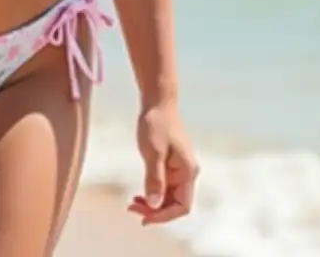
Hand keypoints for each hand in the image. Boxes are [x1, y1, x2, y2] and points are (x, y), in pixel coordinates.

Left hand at [128, 101, 198, 225]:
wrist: (157, 102)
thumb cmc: (156, 123)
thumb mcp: (153, 151)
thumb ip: (154, 178)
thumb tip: (154, 204)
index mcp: (187, 172)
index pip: (182, 206)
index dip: (164, 216)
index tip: (144, 218)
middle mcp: (187, 174)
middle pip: (175, 204)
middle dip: (155, 211)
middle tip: (132, 209)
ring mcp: (179, 170)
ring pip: (168, 197)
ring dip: (153, 204)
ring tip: (133, 204)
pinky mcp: (171, 165)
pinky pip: (164, 187)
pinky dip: (153, 193)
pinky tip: (140, 195)